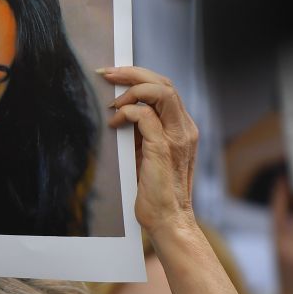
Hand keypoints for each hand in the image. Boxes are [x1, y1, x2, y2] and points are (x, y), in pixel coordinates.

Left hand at [105, 66, 197, 233]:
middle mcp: (185, 129)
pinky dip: (126, 112)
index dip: (140, 77)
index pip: (166, 89)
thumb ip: (141, 133)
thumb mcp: (147, 154)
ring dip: (131, 88)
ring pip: (161, 90)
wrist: (168, 221)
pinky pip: (145, 115)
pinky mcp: (163, 148)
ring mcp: (177, 137)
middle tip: (107, 74)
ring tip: (111, 100)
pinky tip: (114, 123)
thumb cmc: (155, 192)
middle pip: (164, 82)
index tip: (115, 77)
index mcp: (183, 129)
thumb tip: (120, 111)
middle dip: (133, 73)